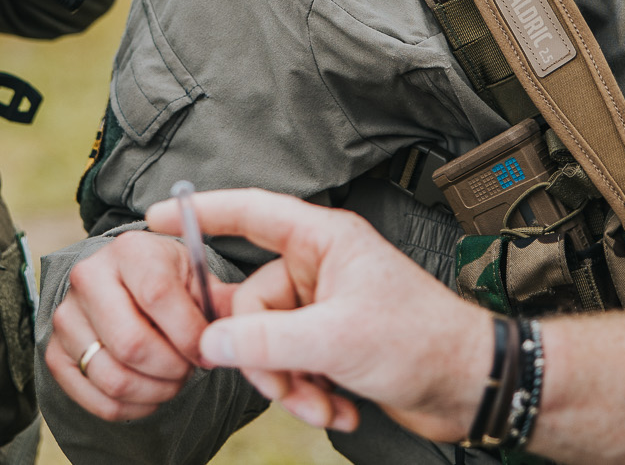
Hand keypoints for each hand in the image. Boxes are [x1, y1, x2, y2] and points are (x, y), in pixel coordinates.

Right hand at [45, 229, 224, 421]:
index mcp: (129, 250)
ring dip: (156, 391)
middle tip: (190, 368)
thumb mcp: (197, 278)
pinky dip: (133, 407)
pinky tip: (151, 393)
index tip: (208, 349)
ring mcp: (66, 317)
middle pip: (132, 344)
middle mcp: (88, 278)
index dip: (189, 334)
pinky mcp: (55, 354)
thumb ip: (223, 300)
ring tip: (173, 379)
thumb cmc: (168, 281)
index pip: (158, 296)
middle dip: (173, 369)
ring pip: (114, 378)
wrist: (123, 284)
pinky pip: (97, 400)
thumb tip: (246, 322)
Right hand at [147, 188, 490, 440]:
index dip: (201, 213)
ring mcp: (324, 306)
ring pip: (268, 343)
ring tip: (324, 406)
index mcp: (322, 240)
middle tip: (288, 384)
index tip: (156, 217)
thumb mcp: (335, 339)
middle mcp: (319, 267)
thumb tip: (212, 343)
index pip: (249, 212)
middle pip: (251, 302)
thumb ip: (267, 340)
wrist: (468, 385)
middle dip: (266, 355)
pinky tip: (338, 411)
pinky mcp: (331, 342)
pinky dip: (308, 393)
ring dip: (291, 383)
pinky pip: (290, 364)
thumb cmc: (421, 340)